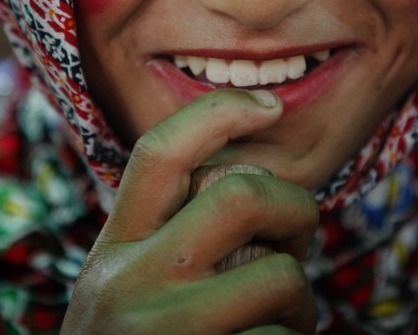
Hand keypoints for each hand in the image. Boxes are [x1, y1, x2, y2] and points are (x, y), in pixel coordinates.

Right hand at [60, 89, 319, 333]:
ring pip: (279, 275)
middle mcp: (127, 283)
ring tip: (288, 322)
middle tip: (302, 238)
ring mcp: (164, 331)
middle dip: (296, 208)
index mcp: (112, 252)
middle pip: (240, 194)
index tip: (269, 106)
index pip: (160, 153)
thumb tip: (258, 193)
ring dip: (304, 300)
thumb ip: (168, 245)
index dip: (219, 112)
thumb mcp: (122, 295)